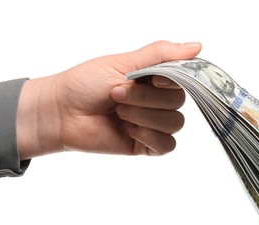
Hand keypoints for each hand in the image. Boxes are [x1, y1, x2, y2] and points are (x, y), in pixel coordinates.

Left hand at [17, 40, 201, 158]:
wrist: (61, 112)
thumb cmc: (86, 83)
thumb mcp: (124, 62)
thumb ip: (160, 54)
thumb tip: (196, 46)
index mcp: (153, 79)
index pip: (182, 79)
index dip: (168, 80)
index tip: (149, 79)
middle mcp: (156, 101)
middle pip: (179, 102)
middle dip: (146, 98)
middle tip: (117, 94)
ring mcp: (152, 124)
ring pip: (175, 123)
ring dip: (145, 116)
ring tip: (119, 112)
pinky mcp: (145, 144)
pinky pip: (167, 145)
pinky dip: (149, 136)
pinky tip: (128, 130)